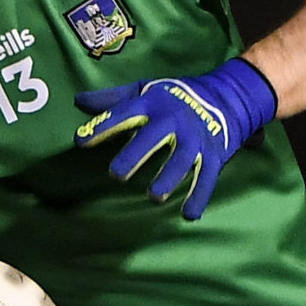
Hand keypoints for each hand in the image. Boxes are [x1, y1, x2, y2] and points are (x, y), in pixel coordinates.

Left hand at [73, 56, 278, 220]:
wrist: (227, 96)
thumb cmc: (175, 97)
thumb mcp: (144, 91)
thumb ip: (112, 100)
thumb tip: (78, 101)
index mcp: (152, 103)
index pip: (123, 113)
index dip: (102, 126)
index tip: (80, 141)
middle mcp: (174, 119)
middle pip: (153, 137)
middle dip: (135, 155)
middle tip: (116, 175)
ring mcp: (195, 137)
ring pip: (182, 159)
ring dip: (169, 177)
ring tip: (154, 197)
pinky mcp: (214, 154)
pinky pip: (207, 176)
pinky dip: (199, 195)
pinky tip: (189, 214)